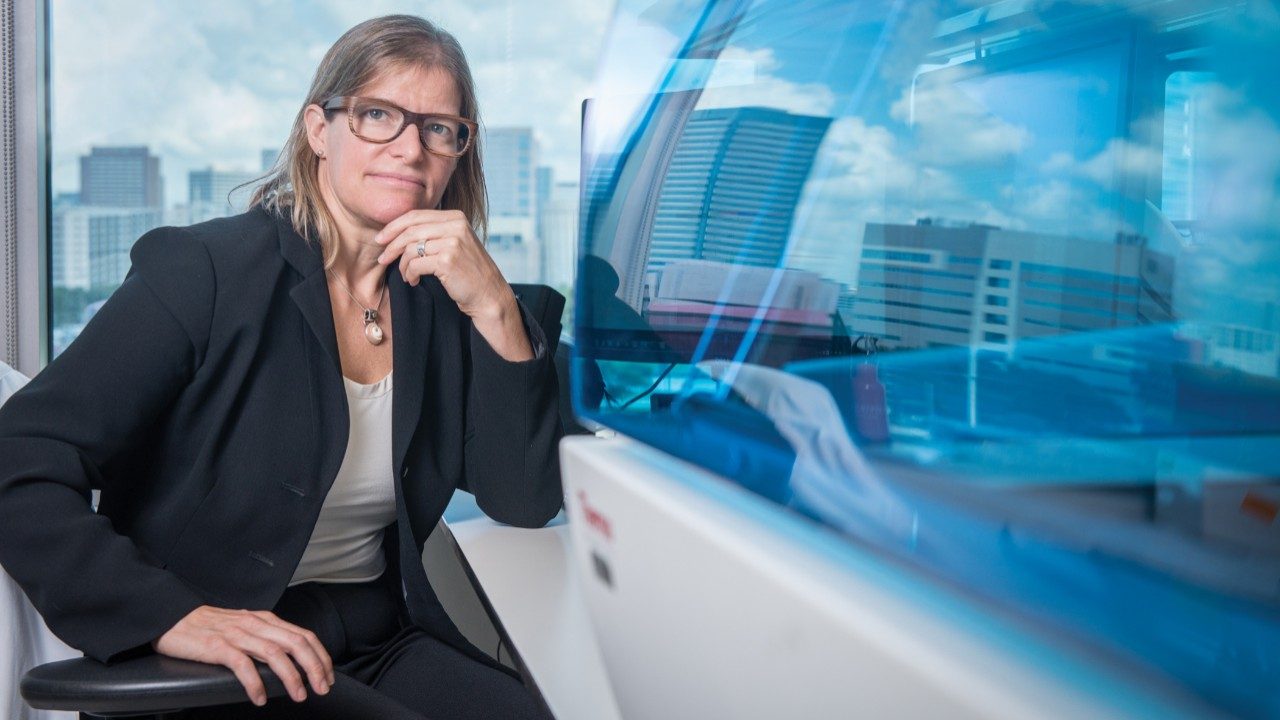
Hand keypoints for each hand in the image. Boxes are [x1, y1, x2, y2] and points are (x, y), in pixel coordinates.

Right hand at [152, 605, 333, 706]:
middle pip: (296, 644)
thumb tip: (290, 659)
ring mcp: (237, 634)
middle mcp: (255, 624)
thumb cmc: (209, 626)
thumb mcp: (244, 626)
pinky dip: (255, 683)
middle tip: (322, 689)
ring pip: (274, 654)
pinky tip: (260, 697)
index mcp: (265, 619)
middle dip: (314, 667)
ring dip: (291, 677)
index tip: (328, 676)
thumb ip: (266, 637)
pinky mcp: (217, 647)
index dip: (320, 656)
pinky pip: (242, 665)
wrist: (172, 617)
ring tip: (299, 695)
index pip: (303, 635)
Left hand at [376, 209, 532, 360]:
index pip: (415, 215)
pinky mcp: (447, 260)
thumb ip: (435, 232)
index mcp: (456, 217)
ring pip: (410, 248)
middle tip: (383, 258)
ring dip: (401, 264)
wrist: (489, 294)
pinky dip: (409, 274)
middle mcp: (455, 226)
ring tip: (405, 274)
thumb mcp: (455, 243)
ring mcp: (453, 242)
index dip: (394, 226)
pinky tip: (413, 281)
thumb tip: (398, 230)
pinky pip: (414, 264)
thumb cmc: (468, 272)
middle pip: (410, 230)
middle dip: (391, 245)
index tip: (381, 239)